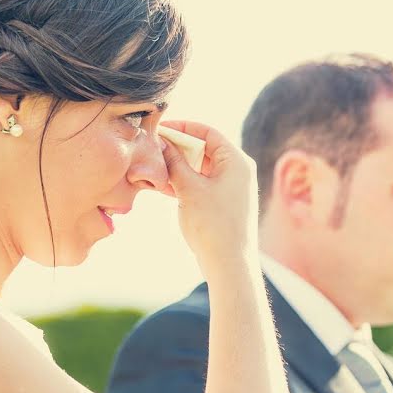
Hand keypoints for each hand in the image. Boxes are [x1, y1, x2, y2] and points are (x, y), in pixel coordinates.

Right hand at [159, 121, 258, 274]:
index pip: (207, 132)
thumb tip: (161, 143)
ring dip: (179, 167)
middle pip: (204, 149)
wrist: (229, 264)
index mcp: (236, 161)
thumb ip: (174, 163)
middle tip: (154, 149)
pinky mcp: (224, 203)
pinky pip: (203, 184)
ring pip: (201, 168)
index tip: (160, 129)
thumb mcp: (189, 189)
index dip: (182, 128)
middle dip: (178, 148)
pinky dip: (185, 182)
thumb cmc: (214, 225)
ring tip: (155, 169)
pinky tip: (164, 187)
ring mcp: (232, 188)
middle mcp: (238, 171)